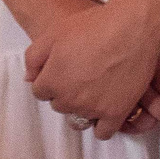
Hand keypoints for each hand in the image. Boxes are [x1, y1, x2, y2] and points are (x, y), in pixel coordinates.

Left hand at [22, 0, 159, 137]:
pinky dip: (101, 124)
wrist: (130, 30)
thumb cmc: (92, 26)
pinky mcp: (116, 114)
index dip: (49, 79)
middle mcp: (70, 100)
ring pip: (80, 116)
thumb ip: (34, 58)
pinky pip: (103, 132)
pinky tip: (104, 109)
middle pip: (59, 105)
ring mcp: (93, 109)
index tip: (61, 70)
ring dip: (83, 106)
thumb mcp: (53, 33)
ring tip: (95, 88)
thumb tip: (29, 79)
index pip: (40, 92)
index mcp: (52, 81)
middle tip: (80, 75)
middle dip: (65, 92)